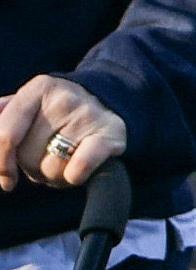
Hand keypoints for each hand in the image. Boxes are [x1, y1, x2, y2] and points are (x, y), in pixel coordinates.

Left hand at [0, 77, 127, 191]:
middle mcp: (64, 98)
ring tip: (62, 162)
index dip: (2, 163)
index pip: (6, 134)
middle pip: (29, 156)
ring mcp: (89, 115)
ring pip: (53, 168)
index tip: (6, 180)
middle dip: (32, 167)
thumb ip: (1, 117)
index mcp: (37, 88)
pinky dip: (73, 177)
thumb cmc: (55, 113)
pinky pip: (78, 169)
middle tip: (45, 159)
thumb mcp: (26, 105)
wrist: (108, 102)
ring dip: (54, 176)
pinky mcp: (110, 135)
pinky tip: (77, 171)